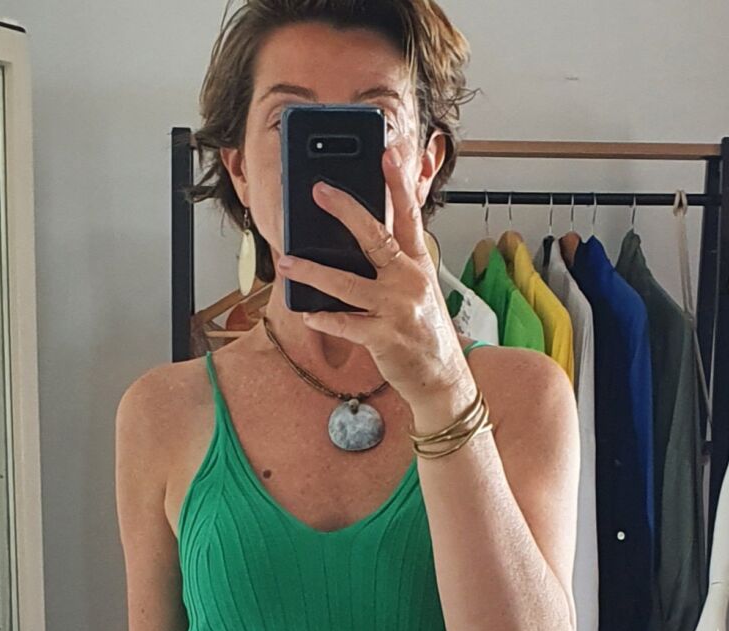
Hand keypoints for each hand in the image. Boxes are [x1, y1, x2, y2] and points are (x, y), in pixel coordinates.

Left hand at [273, 129, 464, 409]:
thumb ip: (394, 262)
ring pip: (347, 284)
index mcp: (419, 264)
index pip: (408, 216)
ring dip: (313, 272)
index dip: (398, 183)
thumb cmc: (425, 331)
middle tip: (318, 190)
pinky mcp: (384, 338)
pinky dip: (324, 318)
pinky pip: (345, 324)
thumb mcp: (419, 288)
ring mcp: (397, 309)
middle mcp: (409, 281)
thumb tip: (356, 239)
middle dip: (345, 210)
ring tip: (287, 262)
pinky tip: (308, 312)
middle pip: (375, 237)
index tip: (387, 154)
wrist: (441, 379)